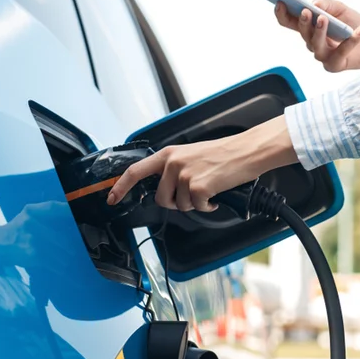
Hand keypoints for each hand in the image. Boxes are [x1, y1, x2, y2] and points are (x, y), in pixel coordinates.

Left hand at [106, 116, 297, 211]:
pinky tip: (215, 194)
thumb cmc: (224, 153)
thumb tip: (163, 188)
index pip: (136, 171)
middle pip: (161, 198)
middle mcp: (173, 163)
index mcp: (168, 154)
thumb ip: (173, 168)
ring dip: (194, 203)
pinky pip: (197, 208)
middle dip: (175, 203)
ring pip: (179, 205)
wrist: (246, 151)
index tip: (112, 198)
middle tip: (192, 193)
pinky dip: (208, 206)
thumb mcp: (191, 154)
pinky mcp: (198, 187)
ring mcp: (184, 175)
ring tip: (208, 188)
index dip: (121, 186)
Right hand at [274, 0, 359, 71]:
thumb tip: (314, 4)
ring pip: (316, 45)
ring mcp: (323, 56)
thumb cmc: (354, 25)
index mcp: (310, 29)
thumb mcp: (340, 9)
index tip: (280, 2)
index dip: (282, 14)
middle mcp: (313, 43)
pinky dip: (351, 40)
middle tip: (306, 11)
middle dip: (303, 22)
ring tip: (324, 19)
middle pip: (303, 33)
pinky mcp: (336, 65)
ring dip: (319, 31)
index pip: (290, 23)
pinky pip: (341, 51)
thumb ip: (327, 4)